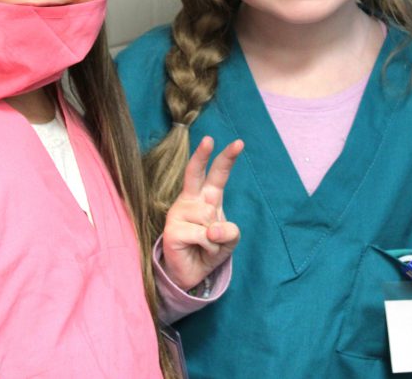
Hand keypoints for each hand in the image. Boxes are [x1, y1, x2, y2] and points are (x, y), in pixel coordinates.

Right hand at [160, 136, 243, 291]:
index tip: (238, 142)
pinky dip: (208, 247)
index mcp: (208, 197)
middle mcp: (192, 200)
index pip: (218, 174)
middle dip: (201, 156)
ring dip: (216, 239)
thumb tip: (211, 229)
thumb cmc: (210, 249)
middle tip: (208, 139)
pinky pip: (203, 235)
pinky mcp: (172, 229)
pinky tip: (197, 249)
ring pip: (210, 219)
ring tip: (205, 245)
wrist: (191, 273)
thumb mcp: (229, 240)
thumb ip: (229, 231)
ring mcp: (179, 212)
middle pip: (196, 174)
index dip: (227, 158)